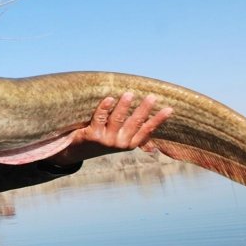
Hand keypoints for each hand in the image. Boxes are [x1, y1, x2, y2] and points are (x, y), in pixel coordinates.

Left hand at [45, 92, 172, 165]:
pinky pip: (100, 118)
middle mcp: (120, 143)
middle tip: (152, 97)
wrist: (76, 151)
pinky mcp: (93, 135)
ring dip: (124, 106)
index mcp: (129, 144)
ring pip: (117, 119)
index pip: (147, 130)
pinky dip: (105, 108)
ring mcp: (106, 140)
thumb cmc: (101, 139)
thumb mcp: (118, 139)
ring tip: (130, 94)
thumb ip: (131, 132)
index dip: (158, 120)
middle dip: (144, 109)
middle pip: (134, 123)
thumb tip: (150, 125)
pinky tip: (109, 98)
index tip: (169, 109)